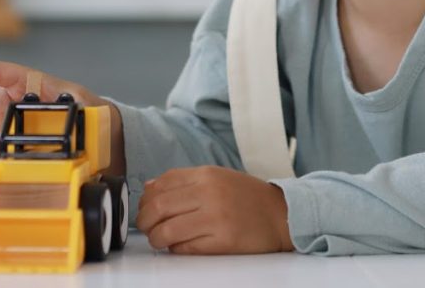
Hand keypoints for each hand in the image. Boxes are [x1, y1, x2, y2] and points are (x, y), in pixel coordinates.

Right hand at [0, 60, 124, 175]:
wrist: (96, 129)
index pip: (0, 70)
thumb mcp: (84, 101)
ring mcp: (12, 118)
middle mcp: (16, 98)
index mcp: (30, 82)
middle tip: (0, 145)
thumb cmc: (88, 108)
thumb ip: (77, 103)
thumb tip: (73, 110)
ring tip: (0, 160)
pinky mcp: (12, 137)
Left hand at [136, 165, 293, 254]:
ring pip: (167, 231)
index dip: (144, 199)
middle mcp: (209, 193)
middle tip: (146, 227)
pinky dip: (175, 249)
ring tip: (159, 240)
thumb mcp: (216, 177)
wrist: (281, 214)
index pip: (160, 184)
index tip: (144, 208)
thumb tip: (149, 187)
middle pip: (158, 207)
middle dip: (144, 220)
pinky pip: (185, 248)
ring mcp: (216, 218)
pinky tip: (179, 246)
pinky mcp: (223, 241)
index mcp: (206, 174)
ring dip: (156, 238)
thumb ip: (183, 180)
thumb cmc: (247, 197)